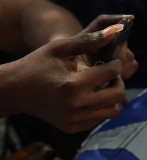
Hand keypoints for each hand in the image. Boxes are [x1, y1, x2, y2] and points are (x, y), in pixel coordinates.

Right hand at [5, 22, 132, 132]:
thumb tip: (116, 31)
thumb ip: (88, 40)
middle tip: (109, 74)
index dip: (116, 64)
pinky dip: (100, 107)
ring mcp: (74, 120)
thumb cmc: (37, 65)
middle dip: (118, 81)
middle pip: (118, 95)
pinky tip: (90, 96)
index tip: (111, 61)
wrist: (15, 90)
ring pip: (113, 111)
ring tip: (102, 86)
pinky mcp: (73, 128)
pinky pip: (99, 119)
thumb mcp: (59, 48)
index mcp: (73, 84)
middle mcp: (76, 106)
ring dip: (113, 97)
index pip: (112, 73)